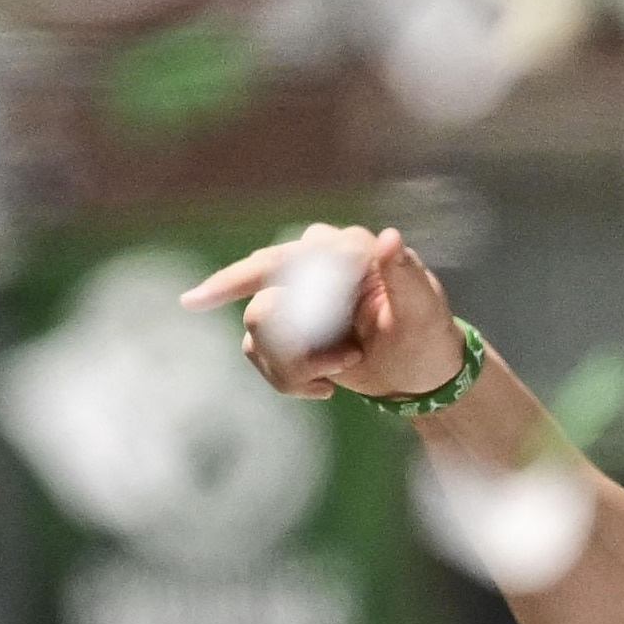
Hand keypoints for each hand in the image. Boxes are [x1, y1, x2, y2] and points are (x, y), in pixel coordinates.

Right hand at [180, 224, 466, 404]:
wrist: (419, 374)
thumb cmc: (427, 338)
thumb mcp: (423, 310)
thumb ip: (404, 274)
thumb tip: (388, 238)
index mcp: (346, 250)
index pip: (283, 259)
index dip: (237, 278)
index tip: (196, 301)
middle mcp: (314, 264)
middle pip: (261, 297)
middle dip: (289, 349)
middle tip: (327, 377)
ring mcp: (296, 294)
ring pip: (257, 331)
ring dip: (294, 366)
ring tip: (342, 373)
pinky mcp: (287, 324)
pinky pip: (257, 351)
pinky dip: (288, 377)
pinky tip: (326, 386)